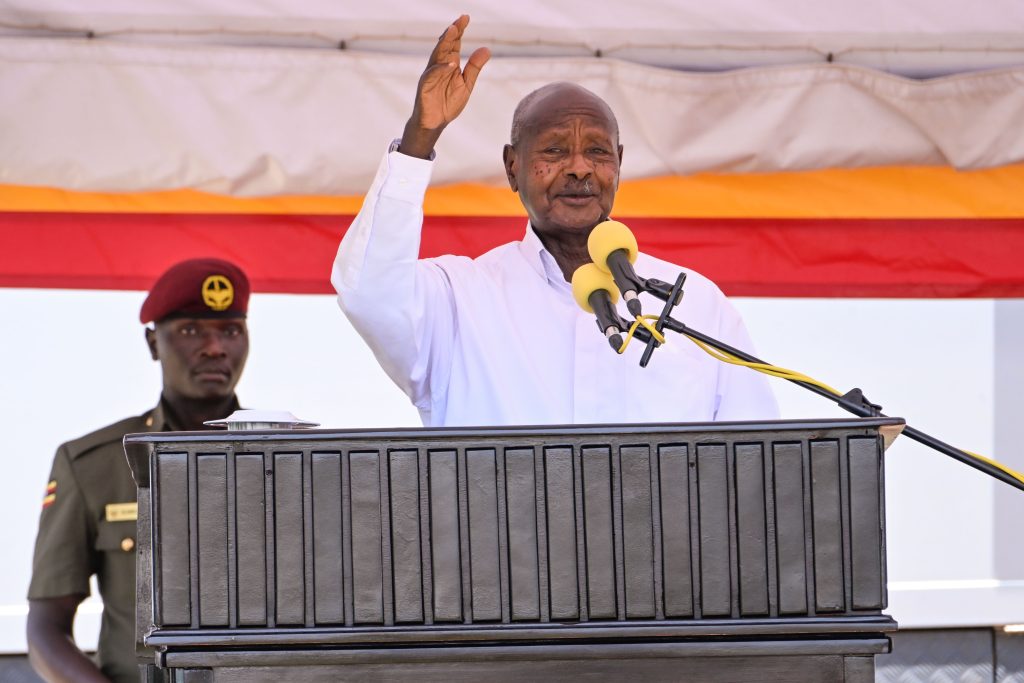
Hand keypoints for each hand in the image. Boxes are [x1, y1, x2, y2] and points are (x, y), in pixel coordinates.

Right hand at [400, 15, 490, 158]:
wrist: (435, 123)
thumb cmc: (448, 103)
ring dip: (445, 43)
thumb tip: (486, 48)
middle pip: (446, 45)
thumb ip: (475, 67)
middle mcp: (439, 65)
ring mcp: (431, 74)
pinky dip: (441, 68)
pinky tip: (451, 63)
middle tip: (461, 19)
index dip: (460, 30)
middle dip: (453, 31)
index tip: (466, 17)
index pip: (455, 43)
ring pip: (438, 54)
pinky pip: (433, 74)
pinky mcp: (425, 85)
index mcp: (450, 63)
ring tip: (454, 31)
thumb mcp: (466, 84)